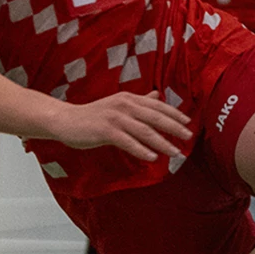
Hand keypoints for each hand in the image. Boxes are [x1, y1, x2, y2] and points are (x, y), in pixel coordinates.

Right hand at [50, 91, 191, 161]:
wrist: (66, 120)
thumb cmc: (93, 115)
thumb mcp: (118, 105)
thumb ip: (139, 101)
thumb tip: (157, 95)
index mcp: (129, 99)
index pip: (157, 106)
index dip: (174, 114)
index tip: (189, 123)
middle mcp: (125, 105)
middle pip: (156, 117)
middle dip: (175, 128)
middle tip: (189, 137)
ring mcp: (115, 118)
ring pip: (145, 131)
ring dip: (162, 142)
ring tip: (175, 152)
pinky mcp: (106, 131)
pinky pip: (128, 142)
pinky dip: (142, 150)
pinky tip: (152, 158)